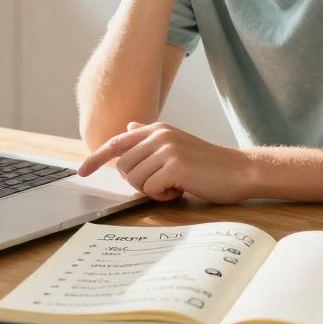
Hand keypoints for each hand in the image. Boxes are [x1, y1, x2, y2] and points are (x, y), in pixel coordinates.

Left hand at [78, 122, 255, 203]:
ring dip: (151, 190)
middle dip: (138, 182)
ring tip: (174, 185)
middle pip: (123, 167)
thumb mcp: (177, 144)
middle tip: (163, 183)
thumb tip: (129, 127)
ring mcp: (167, 149)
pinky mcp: (175, 166)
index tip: (82, 172)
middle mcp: (159, 135)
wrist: (240, 171)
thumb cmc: (208, 164)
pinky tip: (180, 190)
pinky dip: (162, 196)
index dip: (96, 158)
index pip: (117, 142)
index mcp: (157, 129)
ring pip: (135, 179)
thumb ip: (150, 138)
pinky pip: (150, 189)